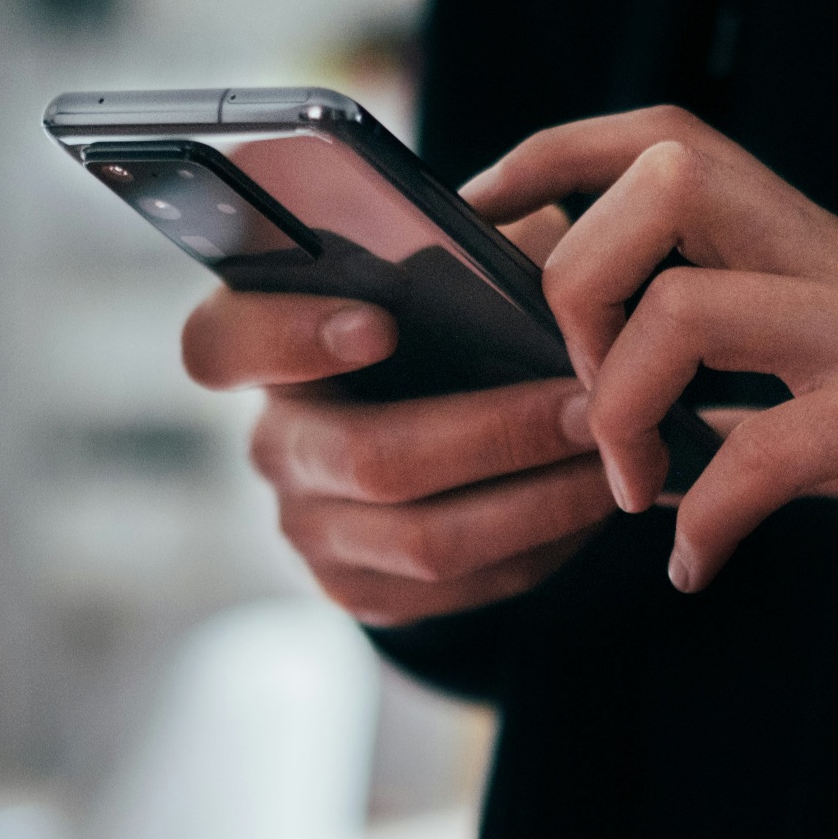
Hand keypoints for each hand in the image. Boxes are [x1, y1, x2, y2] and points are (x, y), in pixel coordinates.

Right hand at [181, 208, 617, 625]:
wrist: (436, 428)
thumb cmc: (444, 321)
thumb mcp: (448, 266)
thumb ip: (468, 248)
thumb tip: (536, 254)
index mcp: (264, 345)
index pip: (222, 344)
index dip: (290, 338)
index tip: (380, 323)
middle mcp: (274, 443)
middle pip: (368, 459)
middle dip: (496, 434)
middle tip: (590, 406)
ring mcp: (310, 528)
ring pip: (426, 540)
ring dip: (538, 500)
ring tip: (615, 459)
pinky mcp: (360, 590)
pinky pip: (460, 588)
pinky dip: (540, 546)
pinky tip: (591, 504)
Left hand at [464, 107, 837, 592]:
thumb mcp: (831, 376)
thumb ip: (733, 376)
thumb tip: (613, 406)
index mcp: (802, 241)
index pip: (662, 136)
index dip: (554, 154)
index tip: (482, 214)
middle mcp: (832, 259)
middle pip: (663, 183)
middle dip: (577, 283)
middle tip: (581, 393)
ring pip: (691, 308)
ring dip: (625, 409)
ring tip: (632, 488)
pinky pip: (772, 451)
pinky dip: (710, 517)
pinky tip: (697, 564)